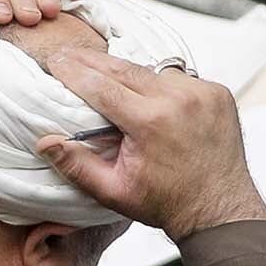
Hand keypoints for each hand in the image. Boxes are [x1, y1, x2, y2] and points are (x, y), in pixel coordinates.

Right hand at [34, 50, 265, 239]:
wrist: (219, 210)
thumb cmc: (168, 203)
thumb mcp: (115, 192)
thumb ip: (77, 166)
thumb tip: (46, 142)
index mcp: (151, 122)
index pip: (101, 85)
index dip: (74, 72)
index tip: (55, 62)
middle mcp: (179, 100)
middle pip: (124, 69)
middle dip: (93, 62)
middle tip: (68, 54)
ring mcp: (202, 93)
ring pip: (152, 71)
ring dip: (129, 74)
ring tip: (104, 75)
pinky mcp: (217, 92)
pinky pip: (179, 78)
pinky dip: (161, 84)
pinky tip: (148, 96)